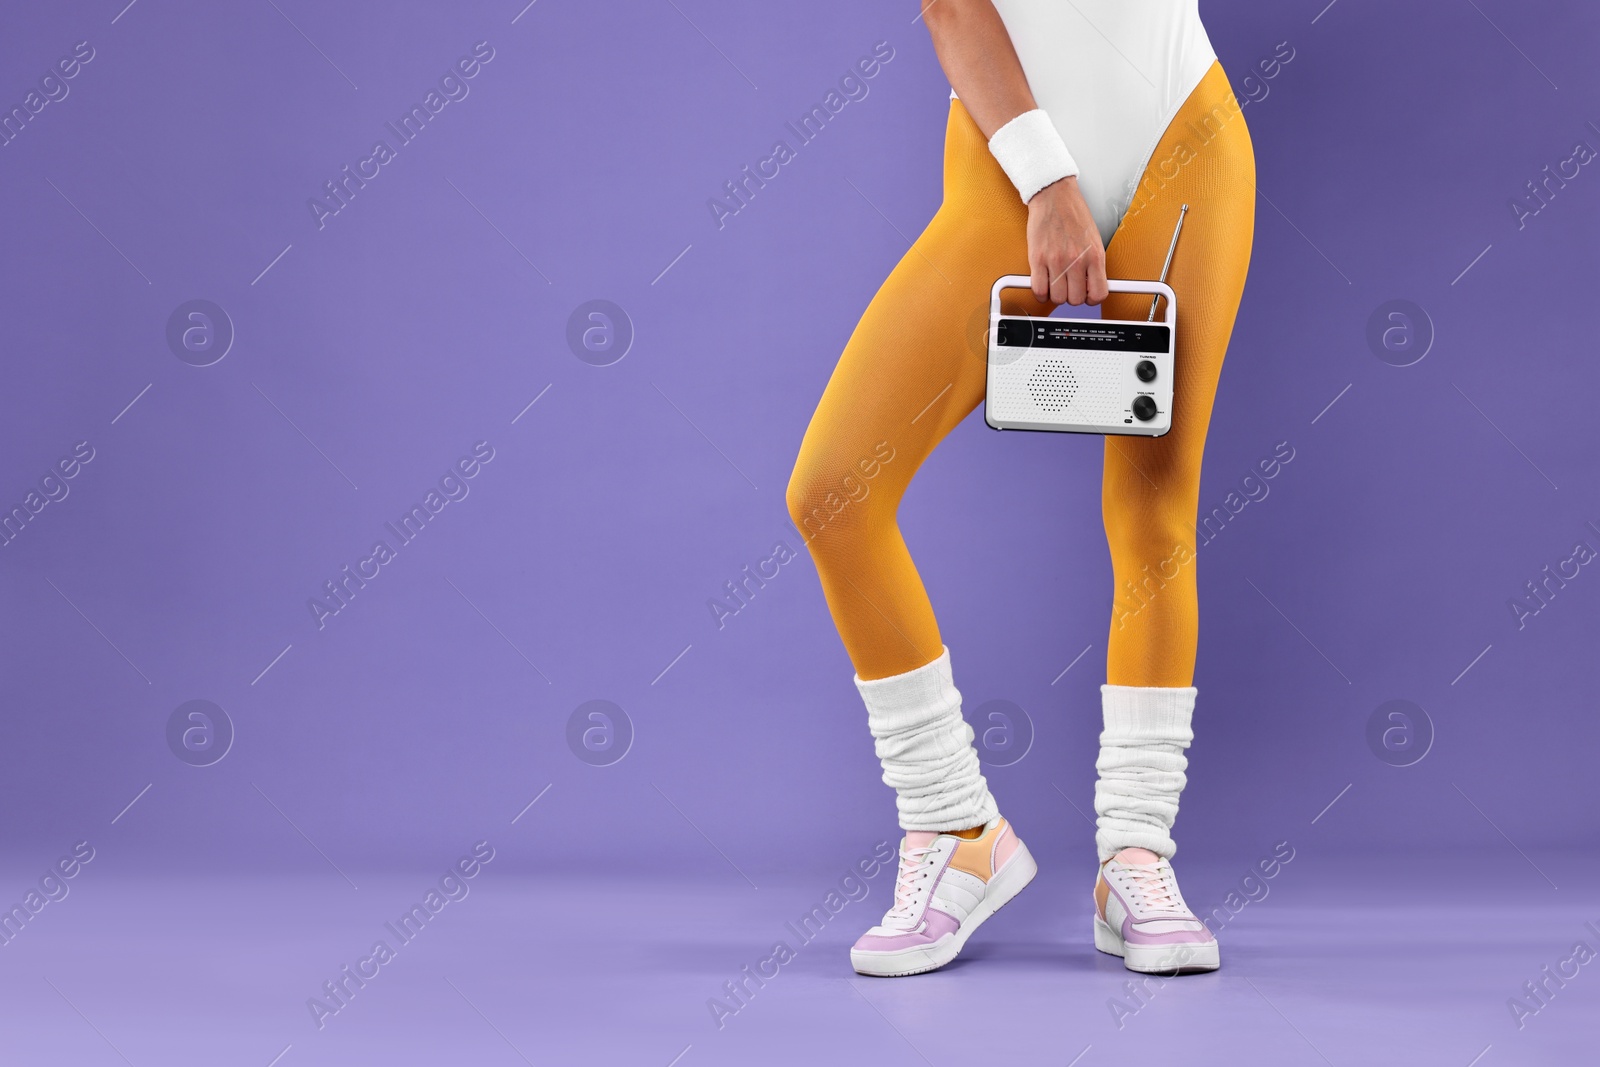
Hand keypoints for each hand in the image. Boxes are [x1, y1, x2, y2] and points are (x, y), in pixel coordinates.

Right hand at [1026, 177, 1107, 305]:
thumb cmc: (1073, 214)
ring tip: (1055, 282)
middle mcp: (1076, 260)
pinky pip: (1039, 290)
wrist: (1054, 196)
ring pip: (1057, 298)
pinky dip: (1040, 292)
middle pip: (1075, 299)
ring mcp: (1056, 260)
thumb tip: (1091, 285)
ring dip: (1055, 294)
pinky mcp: (1038, 258)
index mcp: (1094, 255)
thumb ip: (1093, 264)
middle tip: (1069, 285)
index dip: (1091, 298)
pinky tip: (1043, 283)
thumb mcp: (1093, 239)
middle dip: (1072, 295)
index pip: (1098, 294)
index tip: (1086, 293)